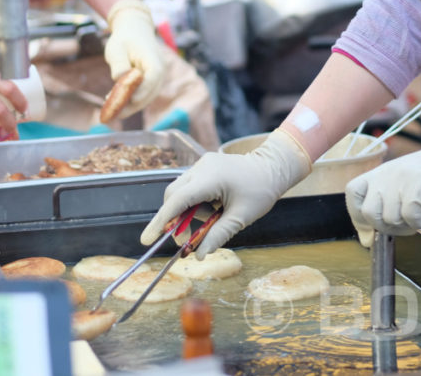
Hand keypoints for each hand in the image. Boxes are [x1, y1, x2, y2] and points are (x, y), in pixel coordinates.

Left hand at [102, 0, 164, 115]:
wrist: (134, 30)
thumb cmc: (124, 38)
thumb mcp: (117, 48)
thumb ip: (119, 64)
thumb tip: (120, 81)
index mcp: (154, 60)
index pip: (152, 79)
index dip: (141, 93)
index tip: (127, 102)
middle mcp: (160, 72)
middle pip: (150, 94)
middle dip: (132, 106)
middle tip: (113, 114)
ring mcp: (157, 78)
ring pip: (146, 98)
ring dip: (130, 106)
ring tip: (111, 110)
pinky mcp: (151, 83)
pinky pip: (143, 95)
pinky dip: (131, 101)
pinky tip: (115, 102)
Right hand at [140, 128, 310, 257]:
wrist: (273, 167)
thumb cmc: (260, 191)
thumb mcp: (240, 218)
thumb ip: (217, 236)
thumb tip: (199, 256)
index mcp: (210, 178)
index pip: (176, 201)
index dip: (160, 221)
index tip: (147, 240)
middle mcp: (201, 167)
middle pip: (173, 196)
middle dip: (174, 220)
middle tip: (185, 242)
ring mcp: (202, 164)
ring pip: (181, 192)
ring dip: (189, 212)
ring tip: (213, 219)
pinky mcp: (205, 166)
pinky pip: (191, 186)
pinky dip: (195, 202)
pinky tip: (213, 208)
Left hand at [345, 117, 420, 246]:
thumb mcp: (403, 185)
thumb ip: (385, 206)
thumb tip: (366, 240)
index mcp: (379, 173)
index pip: (352, 194)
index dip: (358, 216)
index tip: (373, 230)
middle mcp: (386, 174)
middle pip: (370, 213)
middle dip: (388, 227)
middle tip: (408, 223)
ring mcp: (401, 178)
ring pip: (390, 218)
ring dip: (409, 226)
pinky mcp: (418, 185)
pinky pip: (410, 216)